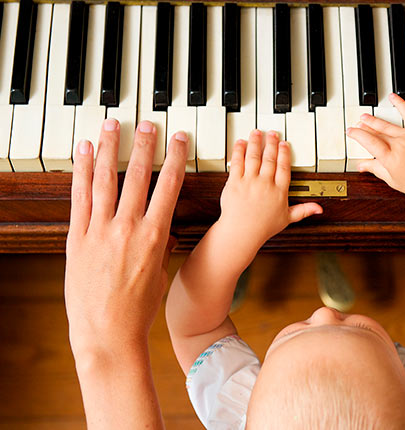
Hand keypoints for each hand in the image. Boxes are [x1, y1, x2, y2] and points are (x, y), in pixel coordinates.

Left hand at [65, 119, 187, 354]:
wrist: (107, 332)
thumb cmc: (138, 308)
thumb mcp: (159, 274)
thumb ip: (162, 248)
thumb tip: (166, 235)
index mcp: (155, 236)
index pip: (168, 187)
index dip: (174, 159)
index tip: (178, 139)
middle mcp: (127, 228)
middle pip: (137, 176)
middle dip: (144, 145)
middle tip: (147, 123)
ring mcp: (99, 230)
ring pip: (105, 179)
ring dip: (108, 149)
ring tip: (112, 125)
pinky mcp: (77, 237)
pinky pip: (79, 197)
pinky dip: (79, 172)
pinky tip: (83, 152)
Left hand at [218, 129, 321, 248]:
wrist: (241, 232)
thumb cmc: (263, 227)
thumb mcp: (287, 218)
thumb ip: (303, 210)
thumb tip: (319, 209)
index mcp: (279, 191)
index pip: (284, 167)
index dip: (284, 153)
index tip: (284, 144)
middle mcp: (265, 184)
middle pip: (270, 158)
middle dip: (271, 143)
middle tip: (272, 133)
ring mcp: (250, 182)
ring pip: (254, 157)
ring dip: (256, 142)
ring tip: (257, 133)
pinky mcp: (235, 182)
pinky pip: (237, 162)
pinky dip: (239, 151)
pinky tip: (241, 143)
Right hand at [345, 93, 404, 201]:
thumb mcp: (391, 179)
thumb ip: (375, 168)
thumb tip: (360, 165)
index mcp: (390, 159)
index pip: (368, 141)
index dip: (357, 135)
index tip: (351, 131)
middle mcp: (400, 145)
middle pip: (377, 132)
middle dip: (364, 127)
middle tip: (357, 125)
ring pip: (388, 125)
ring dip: (375, 120)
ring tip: (365, 116)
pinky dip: (400, 104)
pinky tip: (392, 97)